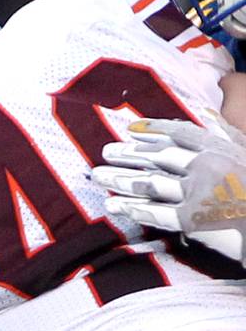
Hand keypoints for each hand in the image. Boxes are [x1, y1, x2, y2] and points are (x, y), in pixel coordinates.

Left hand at [92, 117, 245, 264]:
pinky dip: (132, 208)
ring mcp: (198, 193)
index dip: (154, 128)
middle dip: (129, 153)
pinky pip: (154, 211)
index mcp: (222, 149)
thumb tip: (205, 110)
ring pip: (151, 182)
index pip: (182, 133)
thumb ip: (224, 133)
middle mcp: (208, 167)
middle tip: (106, 152)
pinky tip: (114, 206)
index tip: (131, 128)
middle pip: (159, 156)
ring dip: (121, 179)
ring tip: (98, 176)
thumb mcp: (245, 152)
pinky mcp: (192, 220)